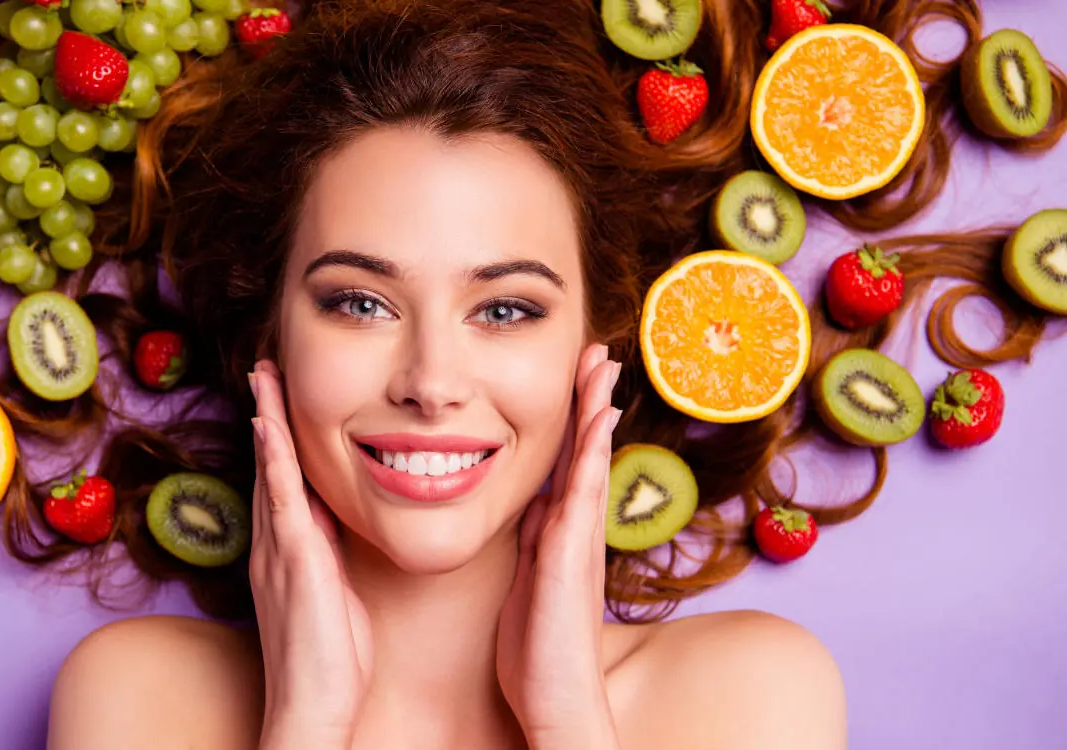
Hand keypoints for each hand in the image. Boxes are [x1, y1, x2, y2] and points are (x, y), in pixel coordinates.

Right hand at [249, 361, 372, 749]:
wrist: (311, 708)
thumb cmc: (329, 662)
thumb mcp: (335, 596)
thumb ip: (331, 558)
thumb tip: (339, 527)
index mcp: (288, 552)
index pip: (284, 482)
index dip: (281, 439)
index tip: (283, 400)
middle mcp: (275, 545)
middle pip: (270, 466)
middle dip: (268, 415)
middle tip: (265, 369)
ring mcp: (280, 551)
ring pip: (272, 471)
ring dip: (268, 420)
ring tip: (264, 376)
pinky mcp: (295, 562)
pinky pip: (281, 500)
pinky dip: (274, 460)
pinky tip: (269, 427)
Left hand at [496, 343, 622, 749]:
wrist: (557, 698)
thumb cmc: (537, 650)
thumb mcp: (526, 582)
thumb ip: (531, 543)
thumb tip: (531, 507)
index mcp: (560, 534)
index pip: (567, 463)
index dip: (573, 421)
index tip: (577, 380)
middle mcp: (576, 529)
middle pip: (586, 451)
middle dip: (591, 401)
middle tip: (598, 353)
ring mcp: (577, 538)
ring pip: (590, 460)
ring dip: (595, 411)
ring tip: (602, 365)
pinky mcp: (570, 553)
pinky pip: (583, 490)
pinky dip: (591, 451)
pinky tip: (599, 419)